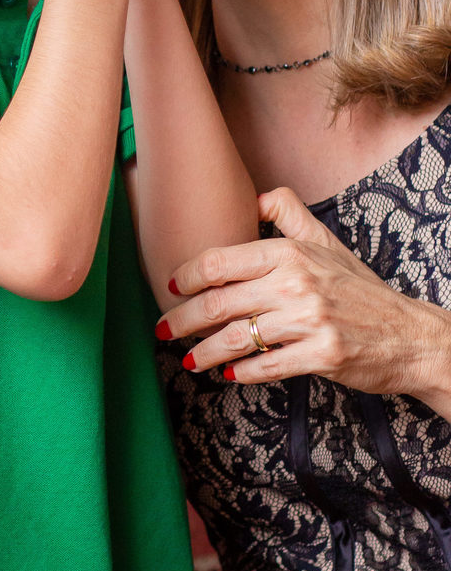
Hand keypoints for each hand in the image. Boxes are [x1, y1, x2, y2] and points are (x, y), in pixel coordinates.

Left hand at [158, 186, 433, 394]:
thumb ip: (288, 213)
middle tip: (163, 331)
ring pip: (236, 338)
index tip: (170, 289)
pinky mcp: (321, 356)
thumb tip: (253, 196)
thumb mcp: (326, 241)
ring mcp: (309, 321)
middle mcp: (296, 284)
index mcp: (290, 253)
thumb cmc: (359, 289)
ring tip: (188, 360)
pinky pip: (265, 366)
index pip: (219, 262)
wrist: (408, 333)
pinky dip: (241, 372)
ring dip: (204, 352)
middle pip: (218, 303)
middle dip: (182, 320)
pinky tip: (228, 374)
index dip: (186, 277)